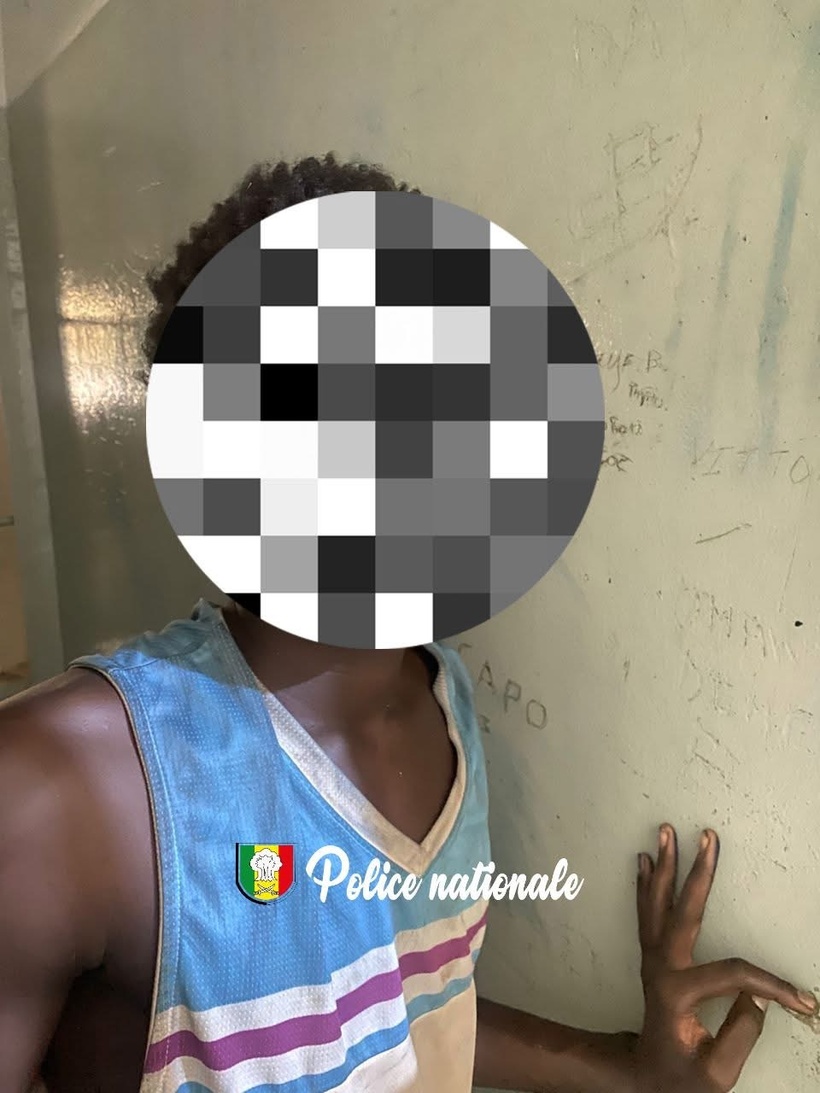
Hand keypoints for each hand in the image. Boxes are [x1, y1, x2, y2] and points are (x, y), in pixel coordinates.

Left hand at [632, 823, 816, 1091]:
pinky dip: (645, 884)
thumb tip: (759, 995)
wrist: (642, 1079)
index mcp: (678, 993)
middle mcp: (661, 967)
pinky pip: (646, 912)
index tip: (804, 1000)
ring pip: (657, 903)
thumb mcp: (717, 1070)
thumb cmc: (682, 1077)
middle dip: (698, 873)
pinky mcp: (651, 957)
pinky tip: (643, 860)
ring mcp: (653, 959)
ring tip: (665, 830)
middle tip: (706, 837)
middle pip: (683, 912)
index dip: (771, 985)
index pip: (733, 975)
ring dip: (663, 866)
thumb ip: (741, 1032)